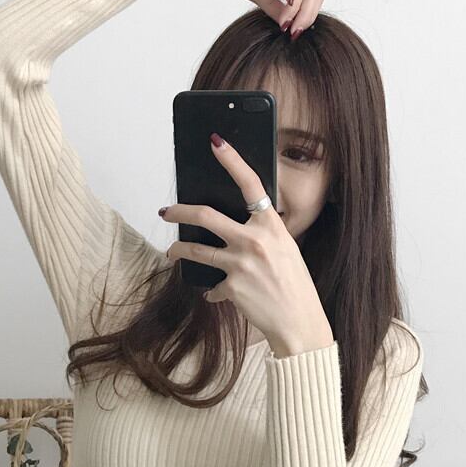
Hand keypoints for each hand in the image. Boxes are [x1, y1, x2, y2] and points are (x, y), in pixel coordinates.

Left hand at [159, 133, 332, 353]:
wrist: (299, 323)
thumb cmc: (295, 286)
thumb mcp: (285, 250)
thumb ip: (261, 235)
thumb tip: (233, 227)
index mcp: (272, 226)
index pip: (250, 184)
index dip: (232, 160)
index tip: (215, 143)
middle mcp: (254, 240)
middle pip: (205, 215)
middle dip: (179, 210)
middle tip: (166, 210)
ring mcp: (241, 263)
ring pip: (194, 249)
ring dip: (178, 249)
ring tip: (171, 252)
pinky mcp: (231, 287)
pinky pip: (211, 285)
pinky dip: (212, 290)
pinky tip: (215, 294)